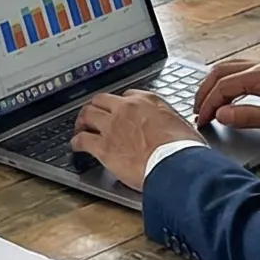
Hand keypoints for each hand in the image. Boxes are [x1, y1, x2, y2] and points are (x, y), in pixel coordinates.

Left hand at [70, 89, 198, 189]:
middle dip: (96, 106)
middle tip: (93, 114)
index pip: (128, 96)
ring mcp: (112, 127)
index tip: (120, 110)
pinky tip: (76, 146)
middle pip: (102, 100)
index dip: (121, 104)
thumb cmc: (183, 148)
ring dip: (82, 120)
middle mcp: (126, 109)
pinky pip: (82, 140)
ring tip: (80, 126)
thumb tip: (171, 129)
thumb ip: (168, 122)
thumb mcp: (181, 125)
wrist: (174, 164)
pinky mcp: (103, 147)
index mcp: (148, 101)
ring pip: (88, 114)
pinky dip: (76, 142)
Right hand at [191, 59, 259, 141]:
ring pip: (232, 68)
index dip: (208, 104)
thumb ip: (246, 117)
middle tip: (196, 109)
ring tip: (208, 102)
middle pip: (222, 71)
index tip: (201, 120)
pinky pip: (243, 71)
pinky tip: (229, 95)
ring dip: (216, 84)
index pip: (223, 86)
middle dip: (205, 90)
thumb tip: (220, 114)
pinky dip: (229, 81)